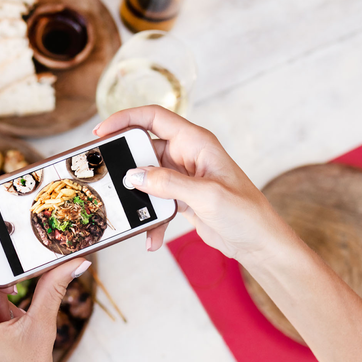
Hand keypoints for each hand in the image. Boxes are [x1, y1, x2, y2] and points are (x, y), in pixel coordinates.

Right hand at [94, 105, 294, 261]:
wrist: (260, 243)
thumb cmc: (246, 213)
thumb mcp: (207, 196)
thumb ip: (169, 183)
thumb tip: (135, 176)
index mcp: (196, 142)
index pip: (154, 117)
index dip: (125, 119)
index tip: (101, 131)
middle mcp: (187, 154)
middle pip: (144, 148)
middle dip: (125, 163)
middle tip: (105, 175)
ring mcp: (183, 176)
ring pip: (146, 178)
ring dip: (138, 198)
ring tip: (128, 212)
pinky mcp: (181, 197)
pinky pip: (155, 201)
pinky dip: (151, 218)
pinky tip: (151, 237)